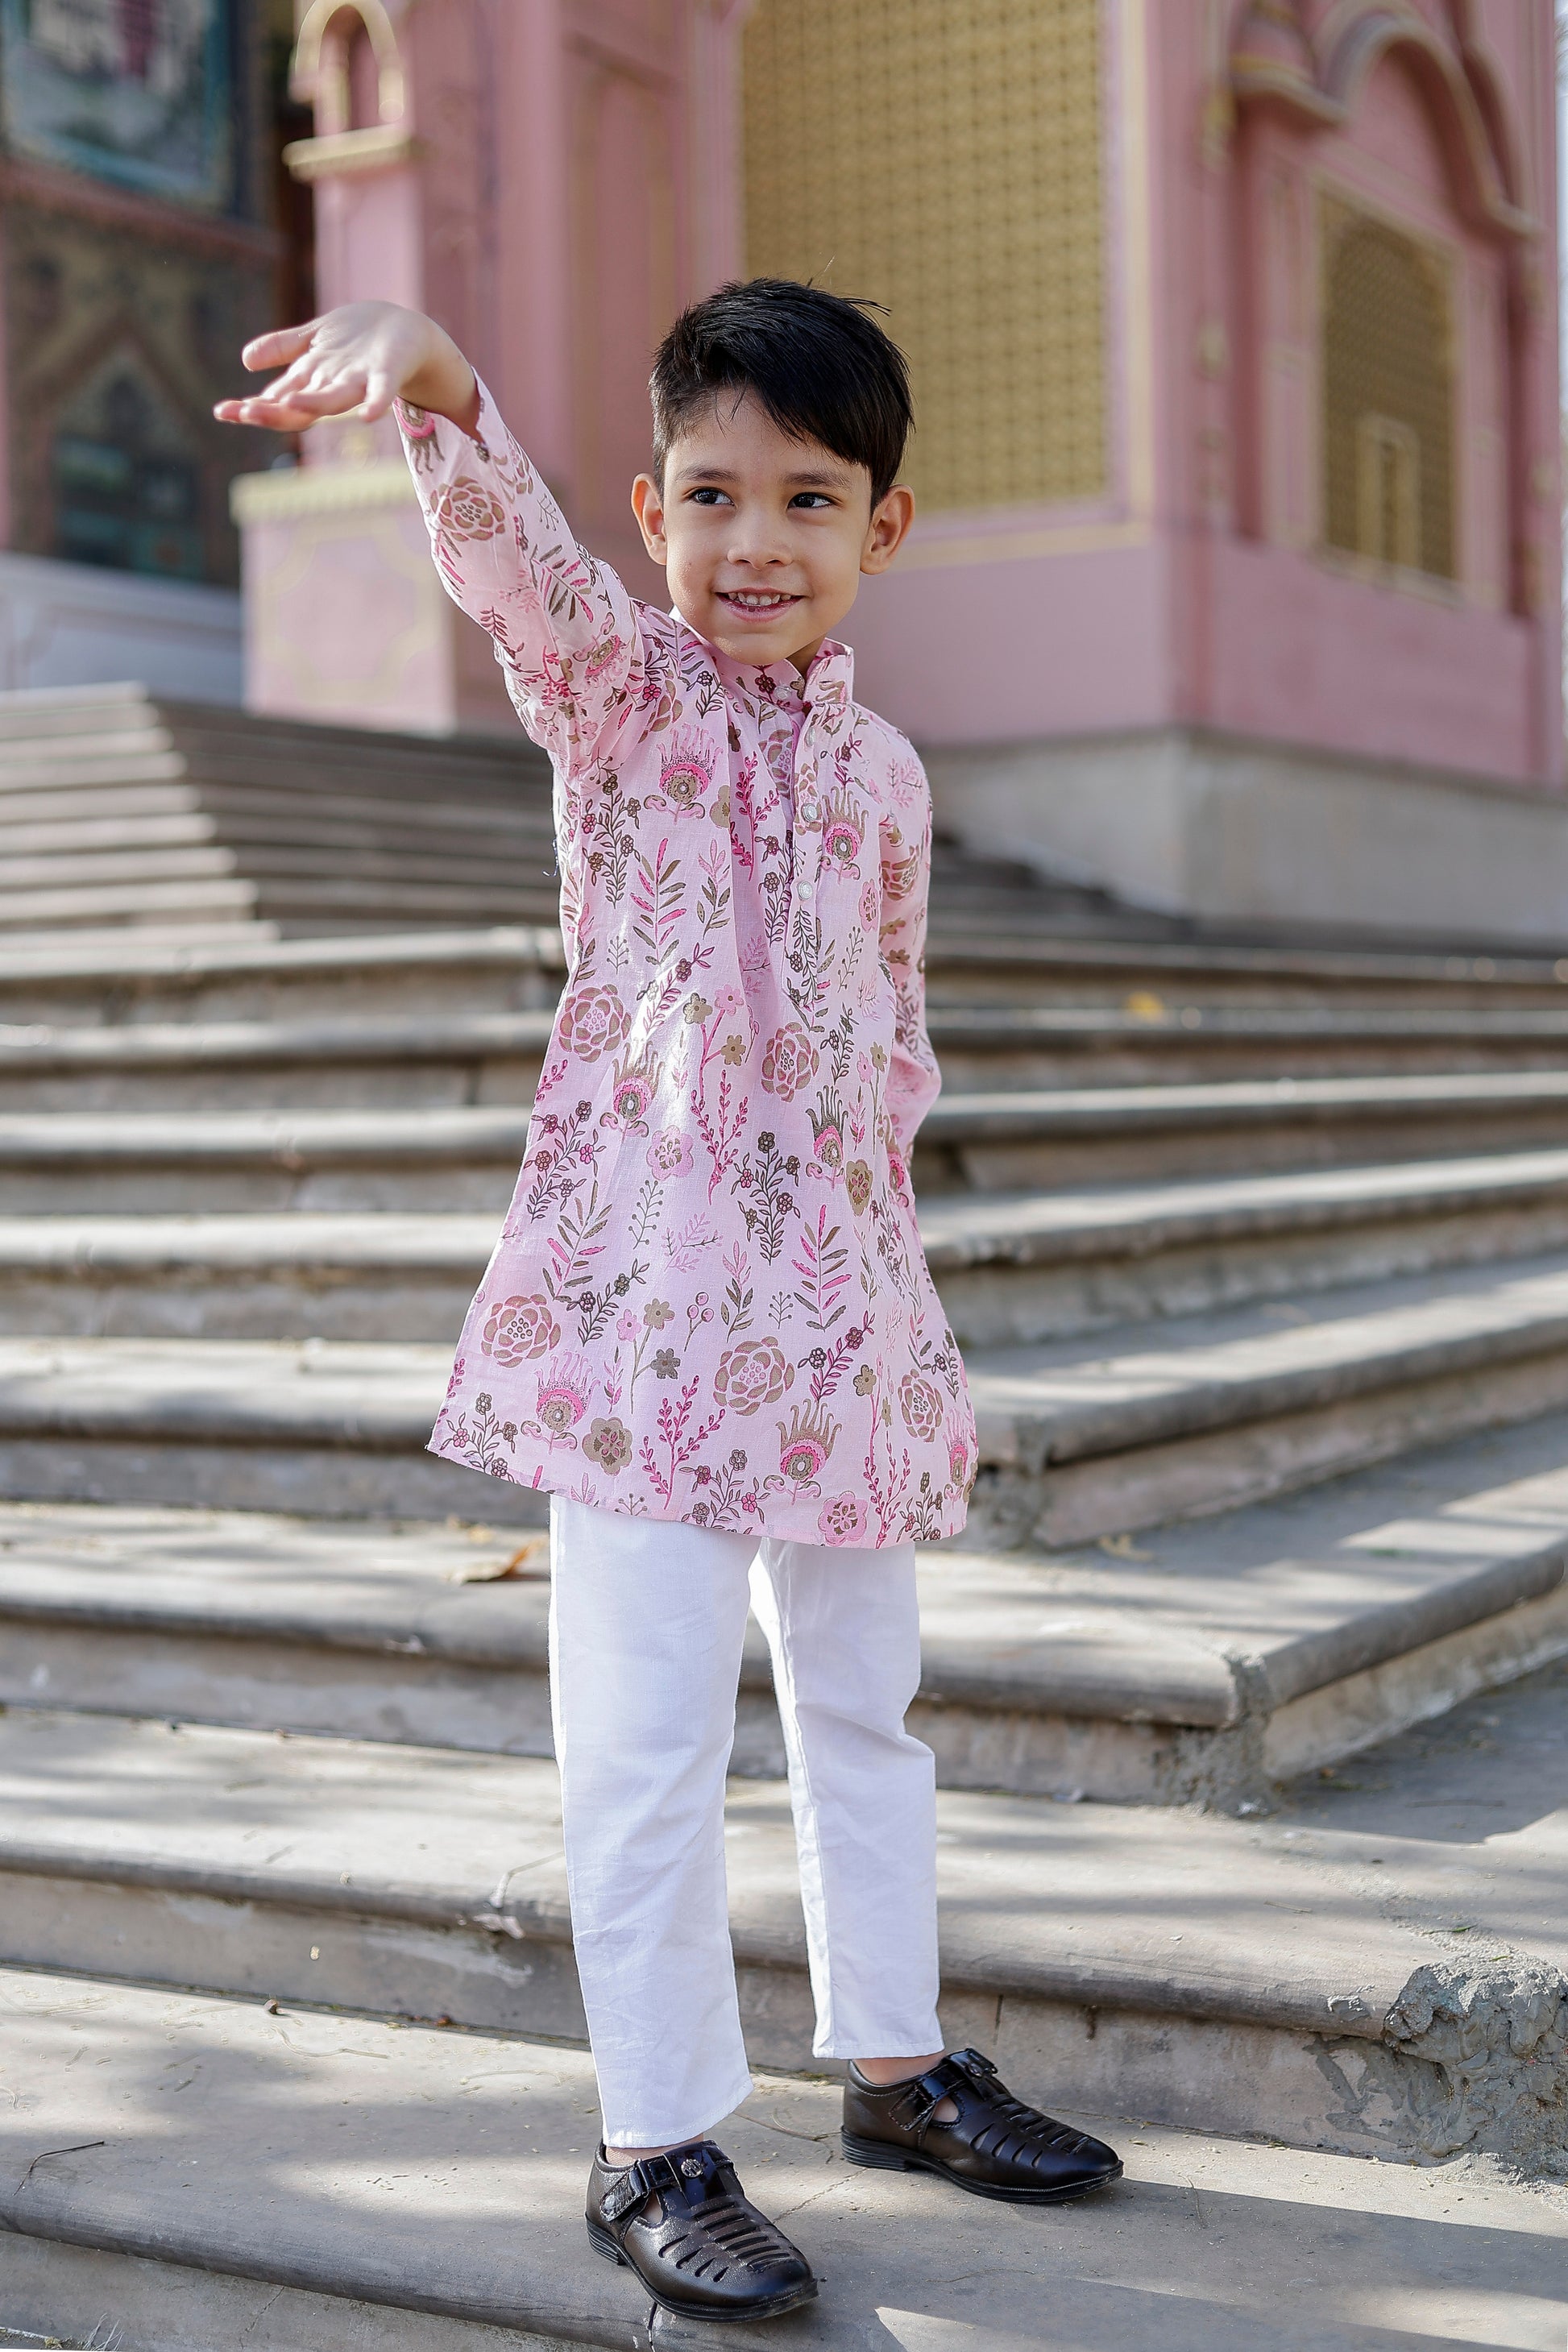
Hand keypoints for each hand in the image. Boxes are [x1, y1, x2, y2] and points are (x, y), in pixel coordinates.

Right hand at [214, 301, 478, 434]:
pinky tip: (368, 416)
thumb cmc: (359, 340)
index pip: (275, 398)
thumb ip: (283, 348)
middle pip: (298, 405)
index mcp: (312, 381)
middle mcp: (332, 387)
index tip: (221, 411)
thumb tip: (246, 361)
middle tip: (244, 412)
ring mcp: (360, 383)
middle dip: (272, 409)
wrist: (408, 334)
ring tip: (290, 405)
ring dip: (313, 404)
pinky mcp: (387, 375)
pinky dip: (376, 404)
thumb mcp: (315, 338)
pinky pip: (381, 393)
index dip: (250, 405)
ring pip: (332, 399)